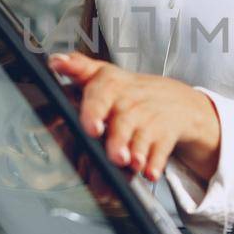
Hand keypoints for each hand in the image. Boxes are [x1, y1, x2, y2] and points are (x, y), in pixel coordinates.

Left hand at [47, 52, 219, 181]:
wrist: (178, 101)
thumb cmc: (131, 93)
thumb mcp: (105, 75)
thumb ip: (78, 68)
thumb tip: (55, 61)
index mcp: (111, 85)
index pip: (100, 88)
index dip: (92, 102)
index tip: (87, 118)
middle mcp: (130, 101)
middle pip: (123, 120)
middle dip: (118, 139)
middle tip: (114, 155)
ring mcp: (150, 119)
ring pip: (142, 137)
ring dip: (136, 152)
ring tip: (131, 163)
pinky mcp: (165, 135)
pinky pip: (161, 151)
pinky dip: (155, 163)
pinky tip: (149, 172)